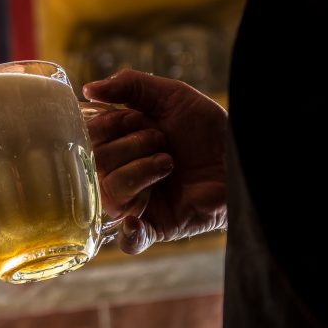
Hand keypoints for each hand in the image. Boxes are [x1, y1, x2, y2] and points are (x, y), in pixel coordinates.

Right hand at [83, 69, 227, 254]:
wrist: (239, 155)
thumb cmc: (206, 127)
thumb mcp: (171, 96)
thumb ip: (130, 85)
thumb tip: (88, 89)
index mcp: (118, 144)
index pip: (87, 140)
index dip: (105, 127)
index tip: (133, 118)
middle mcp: (122, 173)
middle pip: (96, 166)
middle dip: (128, 147)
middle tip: (160, 140)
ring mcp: (138, 201)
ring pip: (110, 195)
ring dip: (137, 172)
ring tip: (168, 162)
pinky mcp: (158, 226)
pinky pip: (132, 241)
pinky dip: (129, 234)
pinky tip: (135, 221)